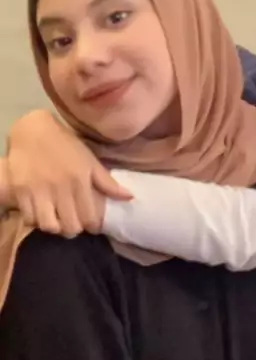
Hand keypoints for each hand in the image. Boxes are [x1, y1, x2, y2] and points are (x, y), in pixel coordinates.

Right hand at [7, 110, 131, 236]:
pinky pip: (29, 218)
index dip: (93, 226)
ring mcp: (39, 190)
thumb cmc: (65, 146)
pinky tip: (40, 213)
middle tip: (73, 223)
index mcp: (80, 181)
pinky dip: (35, 220)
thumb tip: (130, 197)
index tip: (91, 225)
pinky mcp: (20, 191)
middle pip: (71, 227)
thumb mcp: (89, 161)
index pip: (90, 218)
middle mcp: (61, 188)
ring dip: (55, 227)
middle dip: (74, 229)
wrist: (33, 130)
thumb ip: (107, 182)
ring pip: (49, 226)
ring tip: (56, 220)